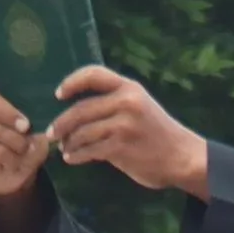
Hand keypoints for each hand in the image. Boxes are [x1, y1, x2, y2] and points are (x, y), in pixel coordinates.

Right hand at [0, 52, 54, 201]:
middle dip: (6, 112)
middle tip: (25, 125)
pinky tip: (19, 156)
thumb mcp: (40, 122)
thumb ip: (41, 112)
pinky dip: (9, 153)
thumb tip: (46, 112)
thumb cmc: (30, 138)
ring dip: (10, 136)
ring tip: (26, 145)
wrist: (17, 173)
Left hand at [45, 65, 209, 196]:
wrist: (182, 157)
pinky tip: (73, 158)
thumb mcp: (140, 107)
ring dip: (69, 143)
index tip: (58, 94)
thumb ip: (113, 104)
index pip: (93, 74)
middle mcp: (126, 102)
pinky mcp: (121, 147)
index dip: (72, 82)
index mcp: (129, 88)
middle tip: (51, 133)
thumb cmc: (157, 133)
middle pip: (80, 109)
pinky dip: (77, 155)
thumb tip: (75, 114)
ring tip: (65, 149)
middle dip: (61, 123)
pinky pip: (89, 150)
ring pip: (82, 132)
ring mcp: (124, 125)